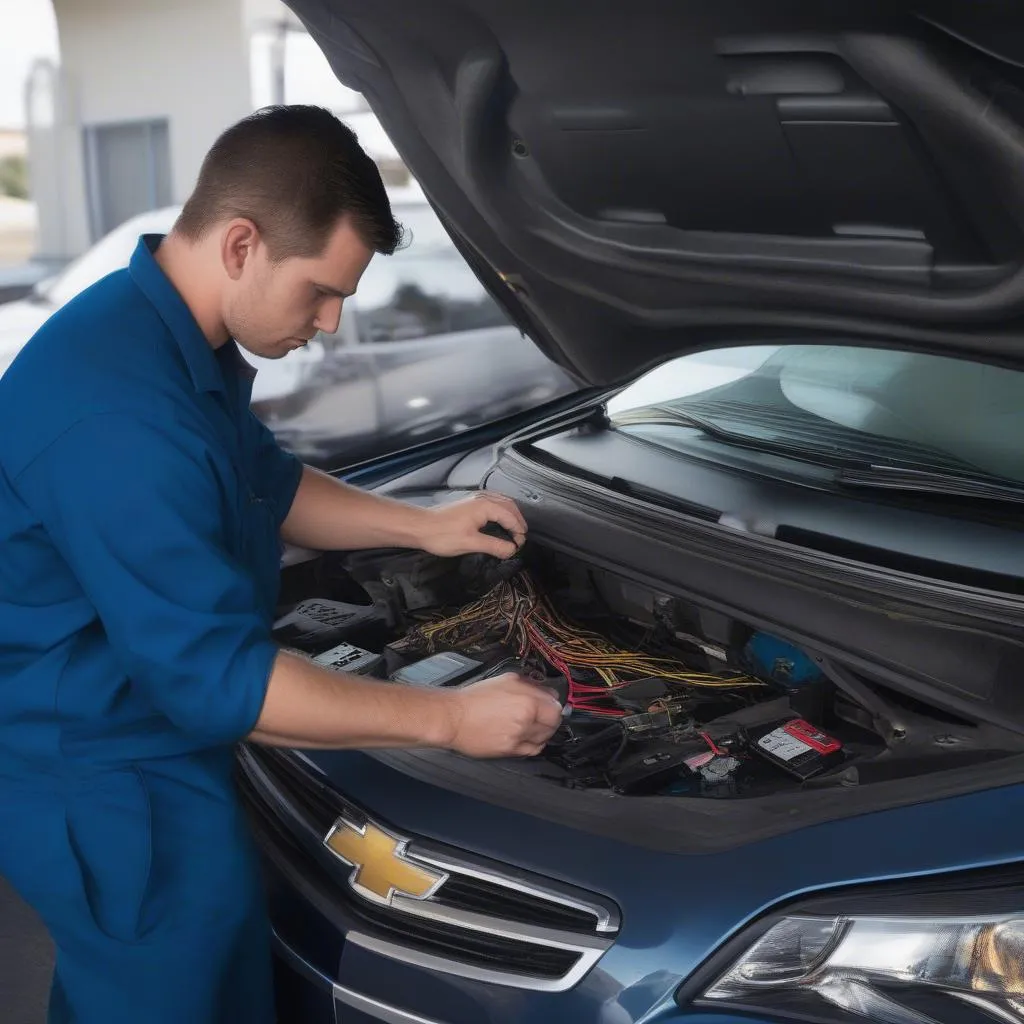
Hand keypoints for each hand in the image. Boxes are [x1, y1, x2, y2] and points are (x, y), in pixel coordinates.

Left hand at [421, 493, 526, 558]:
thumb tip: (512, 550)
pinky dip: (501, 512)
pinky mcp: (469, 503)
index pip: (510, 516)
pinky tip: (499, 521)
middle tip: (521, 537)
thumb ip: (494, 546)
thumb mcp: (471, 543)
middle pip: (509, 505)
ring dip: (510, 515)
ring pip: (501, 502)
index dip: (518, 531)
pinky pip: (493, 503)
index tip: (520, 545)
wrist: (420, 527)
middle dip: (518, 521)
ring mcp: (475, 498)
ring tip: (514, 530)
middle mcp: (482, 498)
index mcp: (485, 505)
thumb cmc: (443, 535)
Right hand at [439, 674, 562, 757]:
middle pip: (553, 724)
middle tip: (541, 714)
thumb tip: (549, 693)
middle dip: (550, 719)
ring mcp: (519, 738)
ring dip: (542, 732)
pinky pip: (532, 750)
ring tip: (531, 725)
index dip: (554, 705)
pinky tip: (526, 737)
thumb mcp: (507, 679)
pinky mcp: (510, 751)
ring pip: (545, 738)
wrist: (454, 718)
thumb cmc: (476, 697)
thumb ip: (532, 685)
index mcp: (527, 701)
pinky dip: (534, 744)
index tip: (549, 704)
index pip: (556, 708)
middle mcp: (526, 721)